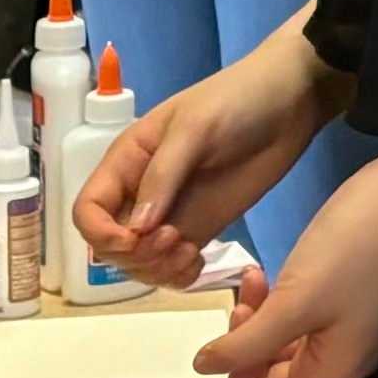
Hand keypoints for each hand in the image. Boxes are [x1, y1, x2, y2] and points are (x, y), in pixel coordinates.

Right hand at [91, 24, 323, 286]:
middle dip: (135, 255)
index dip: (100, 234)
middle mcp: (138, 193)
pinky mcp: (198, 230)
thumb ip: (163, 176)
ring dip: (156, 270)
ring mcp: (168, 215)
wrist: (289, 103)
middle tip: (177, 242)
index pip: (87, 211)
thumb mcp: (195, 129)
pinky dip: (178, 276)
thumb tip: (137, 227)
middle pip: (109, 246)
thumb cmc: (236, 101)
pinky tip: (198, 264)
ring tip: (191, 253)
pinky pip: (172, 267)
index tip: (135, 240)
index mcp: (125, 163)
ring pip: (138, 263)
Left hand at [186, 156, 377, 377]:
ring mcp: (341, 336)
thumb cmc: (351, 250)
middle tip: (243, 303)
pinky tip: (264, 275)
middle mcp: (338, 365)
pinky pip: (292, 325)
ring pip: (276, 351)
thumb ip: (246, 343)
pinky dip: (272, 306)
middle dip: (244, 348)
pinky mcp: (339, 308)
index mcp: (331, 375)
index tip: (237, 340)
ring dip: (255, 321)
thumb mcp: (292, 302)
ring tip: (254, 282)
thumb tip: (204, 368)